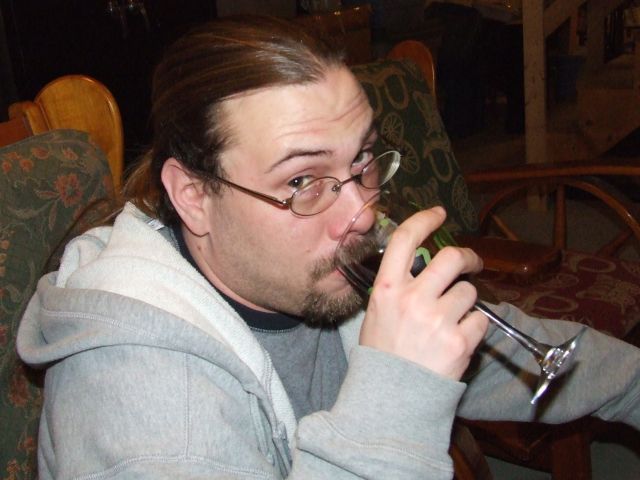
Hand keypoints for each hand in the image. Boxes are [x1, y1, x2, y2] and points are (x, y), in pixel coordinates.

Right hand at [360, 206, 487, 379]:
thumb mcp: (378, 313)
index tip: (438, 214)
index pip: (407, 239)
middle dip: (468, 257)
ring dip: (466, 302)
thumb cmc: (383, 354)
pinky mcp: (460, 341)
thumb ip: (398, 287)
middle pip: (452, 258)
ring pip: (470, 292)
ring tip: (452, 320)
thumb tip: (424, 266)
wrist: (391, 399)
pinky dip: (474, 328)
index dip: (425, 220)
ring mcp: (438, 319)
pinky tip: (457, 340)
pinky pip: (480, 321)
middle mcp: (413, 299)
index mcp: (388, 289)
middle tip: (471, 263)